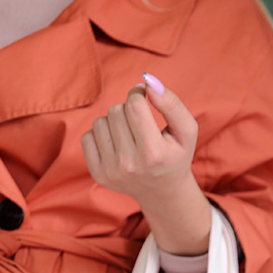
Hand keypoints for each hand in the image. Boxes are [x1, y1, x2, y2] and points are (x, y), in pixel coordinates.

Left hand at [81, 76, 211, 255]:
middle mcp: (129, 165)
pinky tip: (116, 144)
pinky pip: (86, 137)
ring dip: (114, 121)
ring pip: (100, 122)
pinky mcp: (98, 175)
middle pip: (116, 111)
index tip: (144, 97)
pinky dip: (100, 135)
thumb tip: (147, 81)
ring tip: (128, 134)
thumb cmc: (175, 155)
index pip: (134, 105)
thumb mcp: (186, 130)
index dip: (138, 93)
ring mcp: (111, 172)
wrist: (162, 191)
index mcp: (153, 153)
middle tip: (139, 122)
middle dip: (127, 108)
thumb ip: (171, 103)